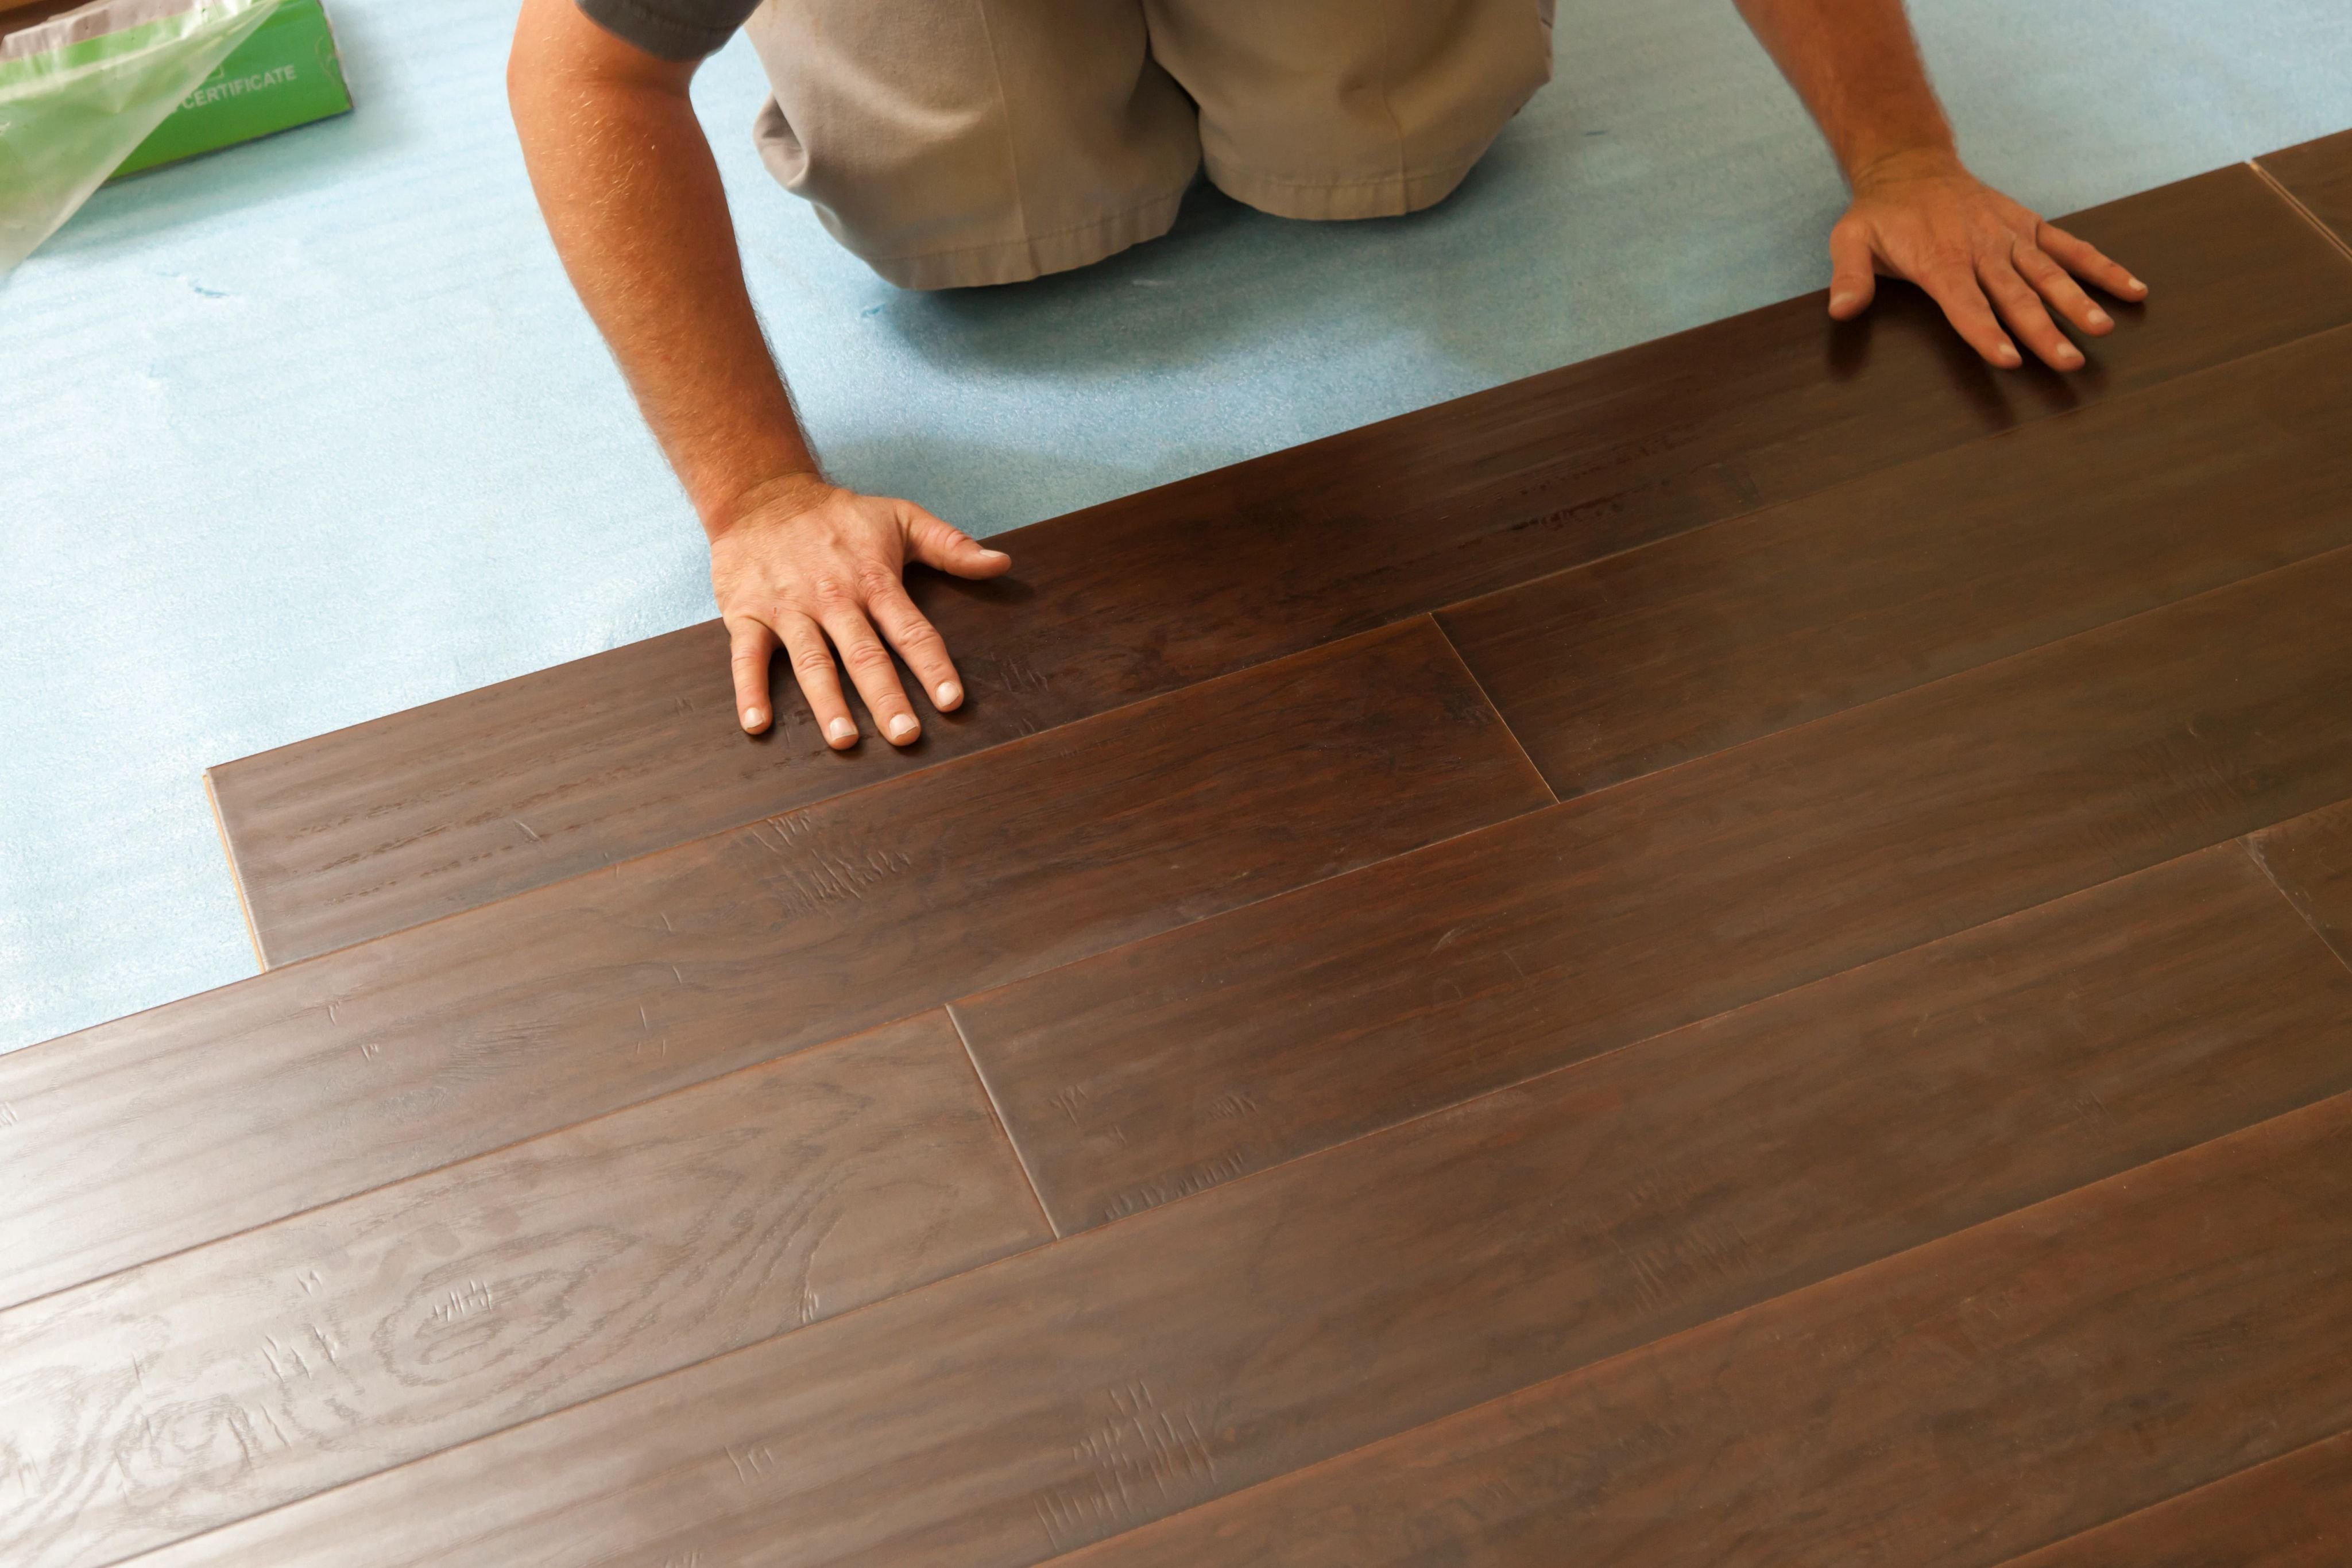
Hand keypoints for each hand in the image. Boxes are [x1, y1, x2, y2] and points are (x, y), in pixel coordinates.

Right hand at [708, 473, 1012, 746]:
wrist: (761, 496)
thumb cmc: (839, 516)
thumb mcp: (900, 518)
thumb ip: (951, 545)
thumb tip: (1001, 563)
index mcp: (874, 580)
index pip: (911, 630)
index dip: (933, 666)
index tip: (952, 702)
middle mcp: (834, 598)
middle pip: (864, 654)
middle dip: (886, 697)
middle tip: (905, 736)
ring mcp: (789, 607)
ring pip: (811, 661)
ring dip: (827, 702)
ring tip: (843, 740)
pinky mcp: (747, 613)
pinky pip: (746, 656)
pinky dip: (749, 689)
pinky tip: (756, 724)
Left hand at [1827, 149, 2148, 370]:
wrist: (1911, 165)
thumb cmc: (1880, 214)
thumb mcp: (1849, 241)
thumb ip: (1849, 276)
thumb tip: (1841, 310)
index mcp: (1941, 260)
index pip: (1966, 305)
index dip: (1986, 332)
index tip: (2008, 358)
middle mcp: (1982, 249)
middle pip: (2016, 297)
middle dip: (2044, 331)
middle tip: (2068, 361)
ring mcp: (2011, 237)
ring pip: (2049, 274)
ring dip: (2077, 302)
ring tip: (2101, 329)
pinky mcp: (2030, 227)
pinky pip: (2070, 248)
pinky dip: (2102, 268)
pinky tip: (2132, 291)